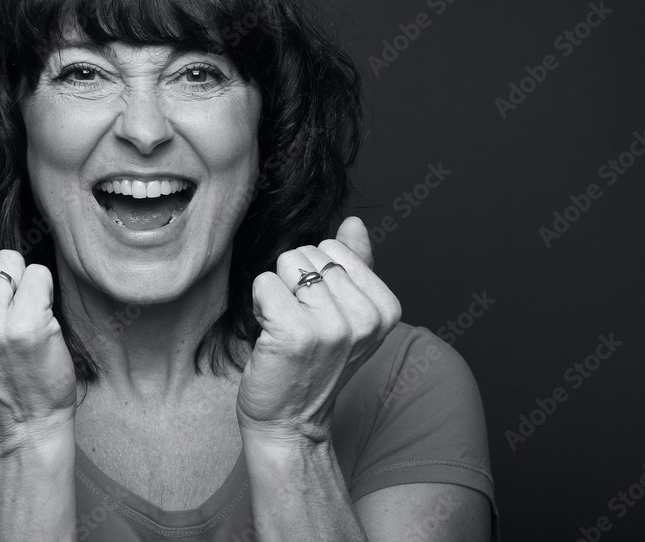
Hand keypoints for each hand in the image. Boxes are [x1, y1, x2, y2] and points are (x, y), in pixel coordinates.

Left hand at [236, 217, 401, 445]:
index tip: (319, 313)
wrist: (290, 422)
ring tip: (285, 328)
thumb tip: (354, 222)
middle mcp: (365, 317)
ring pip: (287, 263)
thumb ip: (355, 265)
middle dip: (295, 283)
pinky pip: (264, 283)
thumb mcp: (347, 315)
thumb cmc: (314, 365)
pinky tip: (270, 335)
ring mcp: (332, 326)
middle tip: (299, 324)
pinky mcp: (295, 333)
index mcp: (386, 308)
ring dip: (277, 294)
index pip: (334, 247)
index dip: (316, 276)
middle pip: (309, 253)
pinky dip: (259, 305)